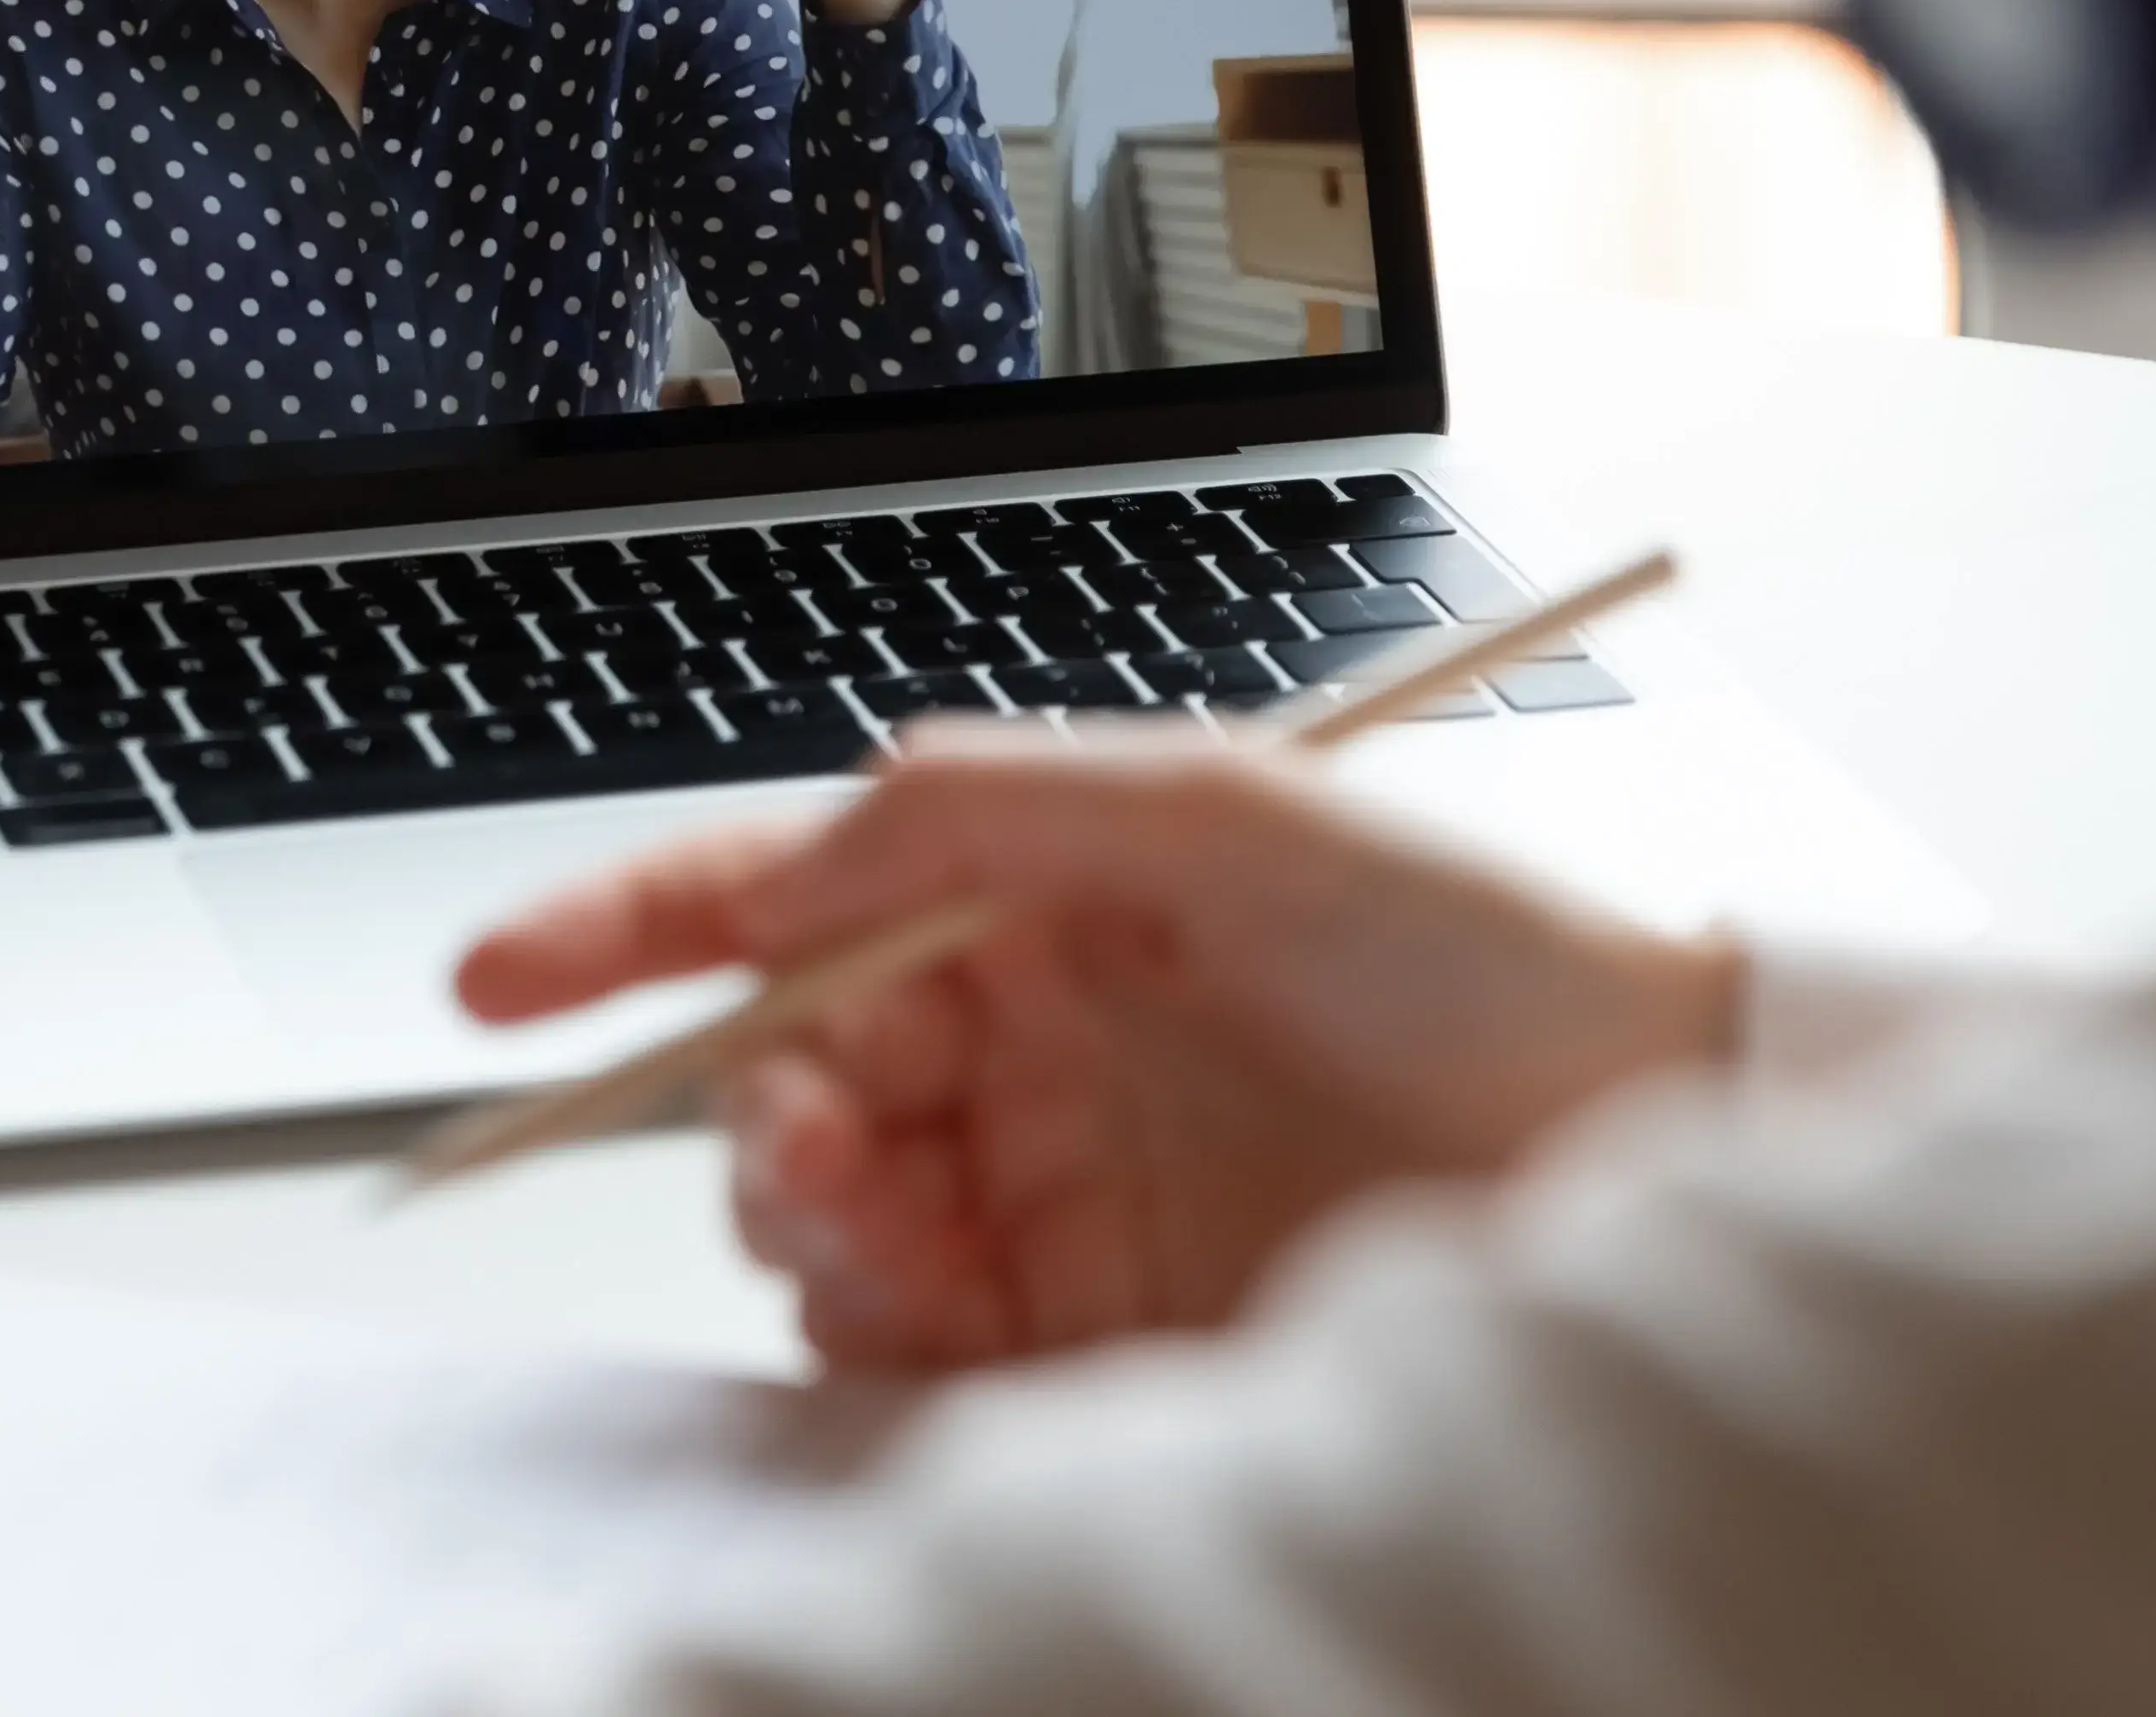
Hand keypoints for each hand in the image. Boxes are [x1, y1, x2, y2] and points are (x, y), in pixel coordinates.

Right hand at [453, 721, 1742, 1374]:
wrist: (1657, 1143)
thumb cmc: (1489, 956)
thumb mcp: (1235, 812)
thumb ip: (991, 803)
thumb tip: (808, 833)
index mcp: (1035, 902)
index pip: (776, 902)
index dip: (619, 933)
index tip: (498, 982)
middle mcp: (1025, 1047)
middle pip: (776, 1081)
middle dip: (747, 1111)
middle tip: (814, 1144)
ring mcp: (1051, 1194)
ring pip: (821, 1224)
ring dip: (810, 1227)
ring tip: (891, 1228)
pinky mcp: (1092, 1335)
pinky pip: (910, 1351)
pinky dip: (880, 1337)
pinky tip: (938, 1315)